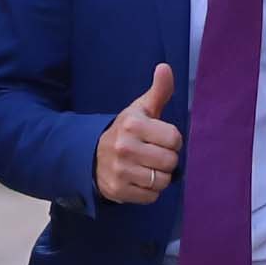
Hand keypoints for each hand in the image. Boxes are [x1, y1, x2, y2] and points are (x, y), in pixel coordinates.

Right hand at [95, 64, 181, 205]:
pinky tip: (140, 180)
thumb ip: (158, 91)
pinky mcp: (118, 190)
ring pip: (163, 181)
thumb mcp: (139, 109)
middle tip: (154, 155)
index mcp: (132, 124)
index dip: (172, 140)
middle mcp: (125, 147)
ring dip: (160, 177)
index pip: (174, 138)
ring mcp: (121, 170)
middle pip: (170, 161)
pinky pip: (151, 196)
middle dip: (167, 159)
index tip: (160, 139)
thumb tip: (165, 67)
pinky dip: (150, 191)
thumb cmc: (125, 131)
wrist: (91, 156)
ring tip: (148, 168)